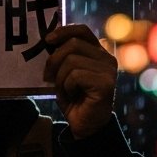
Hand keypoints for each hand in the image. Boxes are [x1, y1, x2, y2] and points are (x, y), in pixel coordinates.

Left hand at [42, 24, 117, 138]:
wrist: (84, 125)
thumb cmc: (74, 97)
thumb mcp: (64, 72)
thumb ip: (63, 55)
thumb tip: (49, 39)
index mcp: (98, 52)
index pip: (82, 31)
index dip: (64, 31)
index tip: (48, 40)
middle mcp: (107, 59)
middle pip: (73, 44)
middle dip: (54, 60)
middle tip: (47, 75)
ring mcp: (109, 71)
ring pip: (72, 61)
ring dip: (60, 77)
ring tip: (65, 89)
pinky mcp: (106, 84)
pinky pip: (75, 76)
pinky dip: (67, 86)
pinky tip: (73, 95)